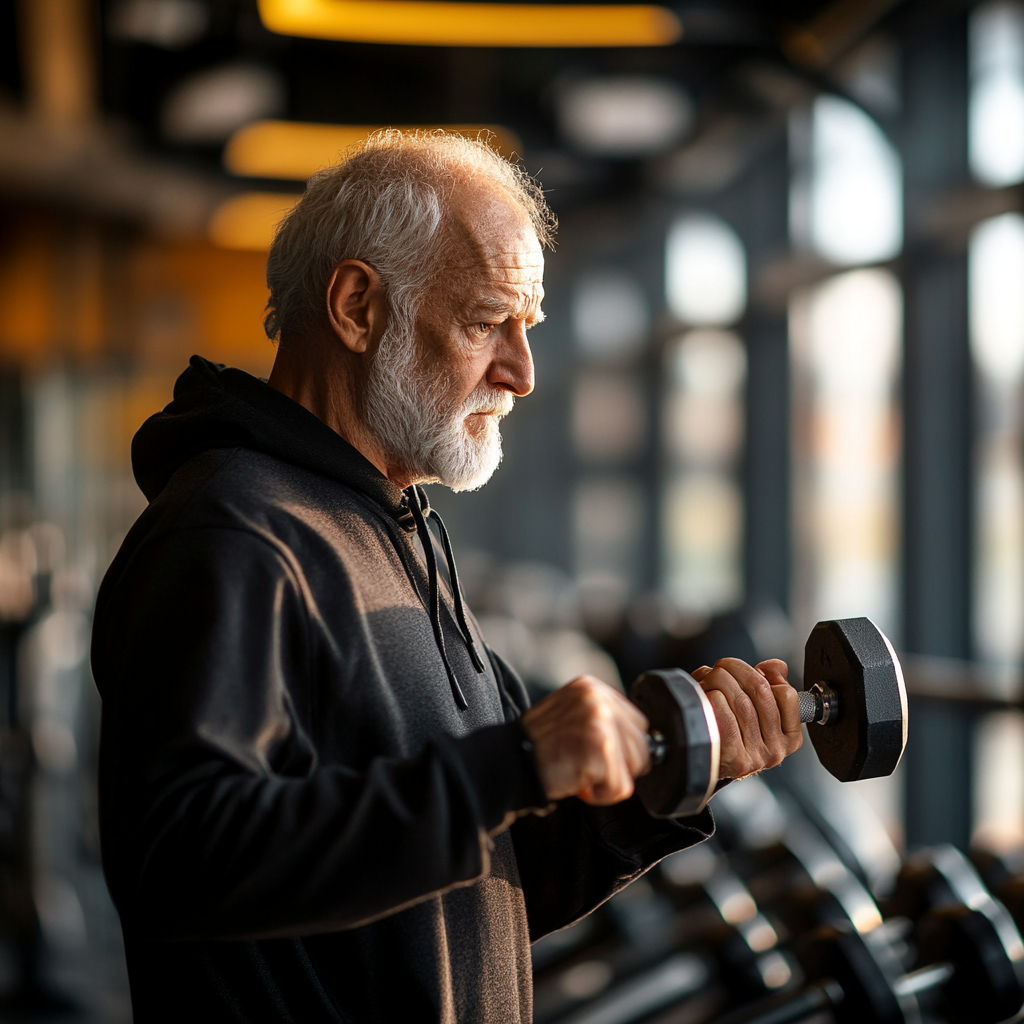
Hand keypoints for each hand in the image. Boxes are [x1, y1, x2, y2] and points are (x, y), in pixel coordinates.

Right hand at [521, 675, 650, 804]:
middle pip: (642, 745)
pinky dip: (601, 794)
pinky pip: (621, 787)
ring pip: (634, 767)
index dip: (621, 748)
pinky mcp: (599, 746)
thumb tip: (641, 741)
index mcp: (591, 686)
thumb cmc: (537, 747)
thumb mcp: (570, 715)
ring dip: (609, 779)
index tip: (595, 754)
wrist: (508, 763)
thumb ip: (601, 718)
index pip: (637, 723)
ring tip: (580, 771)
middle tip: (584, 764)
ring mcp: (599, 720)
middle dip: (618, 765)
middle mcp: (597, 697)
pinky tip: (577, 781)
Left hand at [692, 658, 801, 779]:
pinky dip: (713, 699)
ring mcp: (757, 757)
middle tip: (720, 667)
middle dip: (736, 669)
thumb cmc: (732, 730)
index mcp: (788, 736)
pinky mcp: (735, 760)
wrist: (707, 762)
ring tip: (708, 679)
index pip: (787, 694)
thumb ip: (770, 683)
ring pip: (741, 701)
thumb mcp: (756, 709)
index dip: (762, 674)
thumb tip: (774, 666)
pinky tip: (706, 696)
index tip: (747, 670)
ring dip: (719, 681)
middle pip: (761, 692)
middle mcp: (776, 750)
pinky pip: (725, 716)